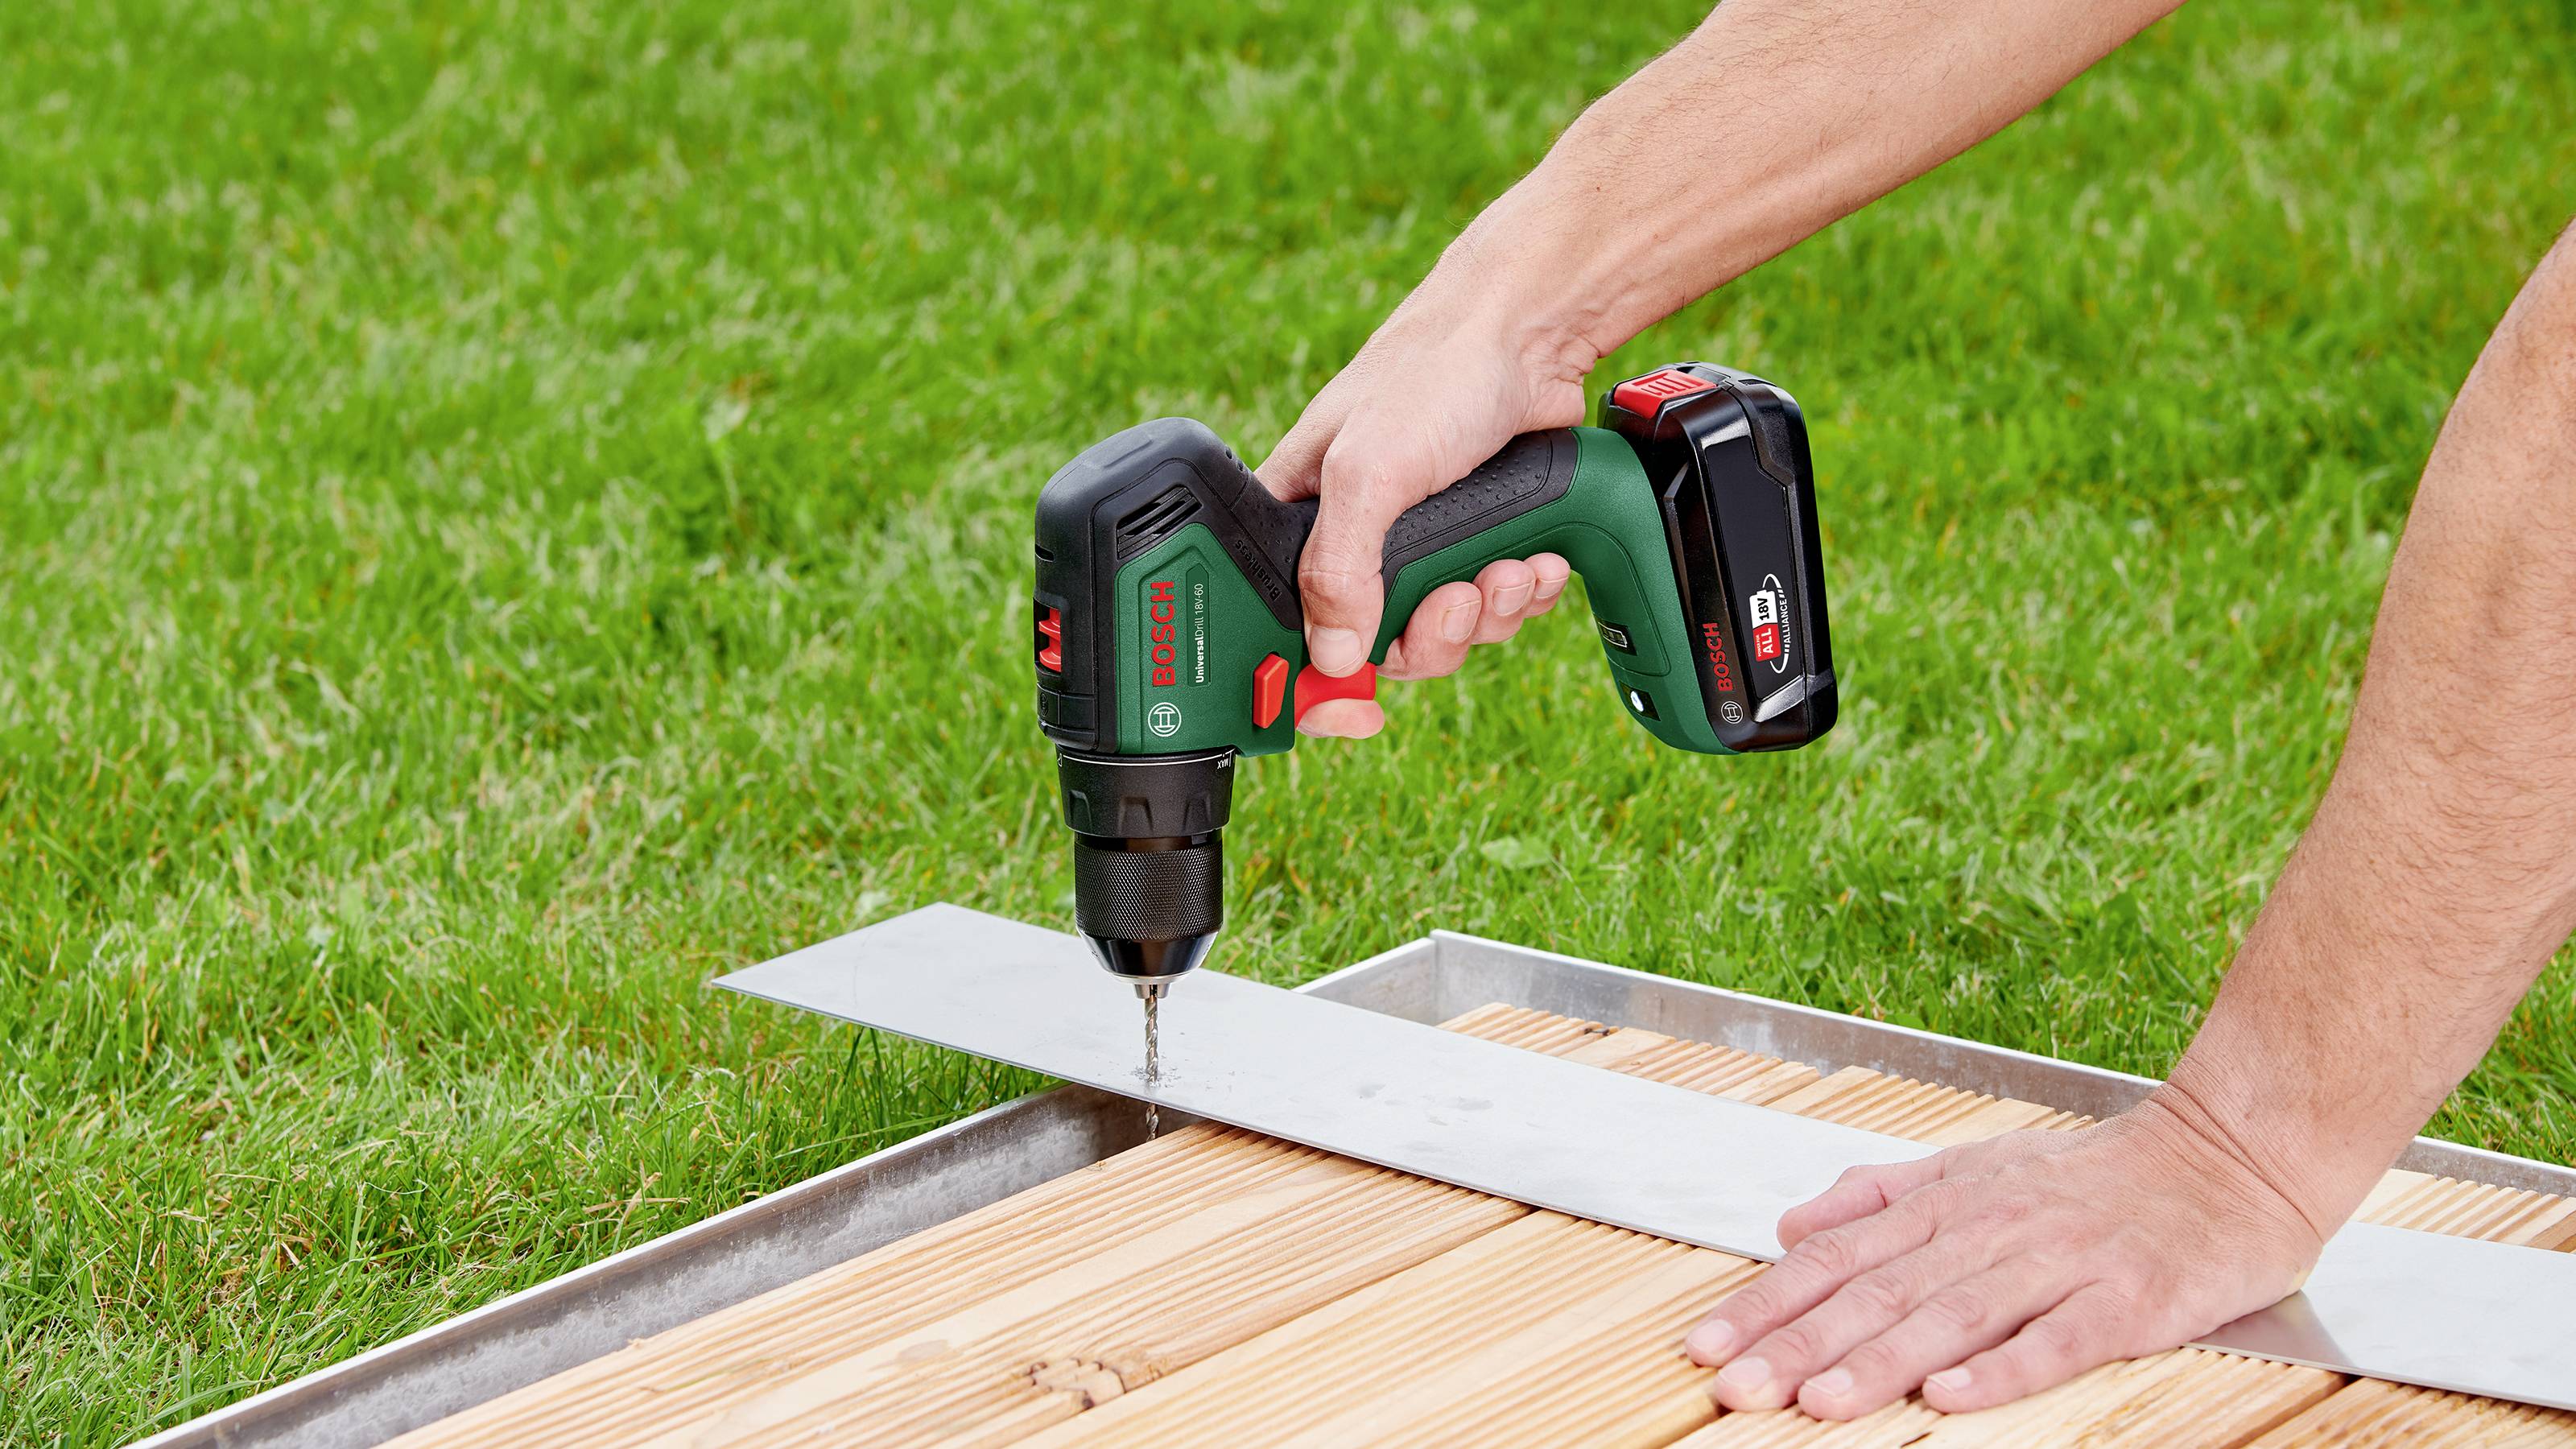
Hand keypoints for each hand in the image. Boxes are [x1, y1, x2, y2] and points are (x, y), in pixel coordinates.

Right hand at [1255, 249, 1595, 737]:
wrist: (1532, 330)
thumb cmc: (1431, 373)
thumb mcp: (1368, 470)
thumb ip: (1339, 566)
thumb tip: (1332, 653)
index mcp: (1296, 521)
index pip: (1280, 627)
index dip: (1309, 680)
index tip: (1351, 710)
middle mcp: (1352, 540)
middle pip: (1375, 648)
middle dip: (1429, 638)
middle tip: (1457, 601)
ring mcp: (1420, 545)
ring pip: (1443, 632)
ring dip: (1485, 615)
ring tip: (1508, 569)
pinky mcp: (1479, 541)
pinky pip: (1493, 607)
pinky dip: (1521, 593)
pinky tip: (1537, 558)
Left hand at [1682, 1095, 2326, 1419]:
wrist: (2227, 1155)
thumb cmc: (2094, 1175)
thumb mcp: (1974, 1167)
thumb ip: (1880, 1196)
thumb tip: (1791, 1224)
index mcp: (1948, 1203)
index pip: (1838, 1258)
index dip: (1769, 1303)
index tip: (1706, 1343)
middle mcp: (1991, 1230)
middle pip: (1879, 1293)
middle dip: (1799, 1343)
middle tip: (1735, 1386)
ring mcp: (2059, 1265)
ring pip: (1953, 1317)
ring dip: (1880, 1362)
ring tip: (1818, 1402)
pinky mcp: (2127, 1300)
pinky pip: (2057, 1338)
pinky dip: (2002, 1368)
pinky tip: (1951, 1396)